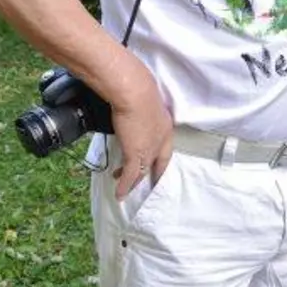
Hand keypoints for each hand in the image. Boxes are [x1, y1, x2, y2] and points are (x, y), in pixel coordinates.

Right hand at [107, 68, 173, 199]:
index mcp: (166, 128)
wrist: (136, 93)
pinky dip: (124, 186)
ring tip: (125, 189)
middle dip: (149, 175)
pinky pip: (130, 175)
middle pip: (157, 164)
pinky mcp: (136, 154)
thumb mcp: (145, 106)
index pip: (166, 151)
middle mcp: (161, 141)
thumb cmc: (138, 92)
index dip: (161, 162)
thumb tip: (131, 114)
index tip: (156, 168)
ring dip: (133, 182)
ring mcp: (149, 149)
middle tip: (142, 184)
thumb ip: (141, 115)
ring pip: (142, 172)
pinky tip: (119, 194)